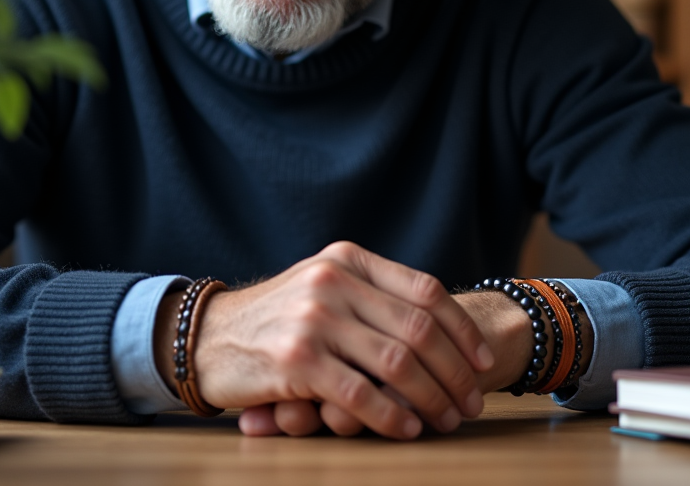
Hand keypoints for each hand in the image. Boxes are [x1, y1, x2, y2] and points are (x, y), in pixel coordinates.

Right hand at [237, 288, 532, 436]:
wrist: (206, 337)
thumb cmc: (275, 319)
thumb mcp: (322, 285)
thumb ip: (372, 294)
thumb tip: (442, 326)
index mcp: (347, 260)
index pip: (425, 290)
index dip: (462, 329)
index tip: (483, 362)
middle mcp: (333, 282)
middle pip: (419, 330)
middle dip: (455, 372)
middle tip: (471, 403)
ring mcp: (314, 320)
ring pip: (397, 364)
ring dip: (431, 399)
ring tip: (445, 420)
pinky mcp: (295, 361)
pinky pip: (360, 395)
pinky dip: (391, 417)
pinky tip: (406, 430)